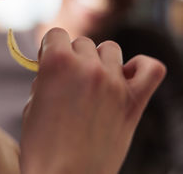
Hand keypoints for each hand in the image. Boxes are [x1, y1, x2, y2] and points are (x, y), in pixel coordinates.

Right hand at [20, 28, 165, 173]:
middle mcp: (88, 67)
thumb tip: (56, 67)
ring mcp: (114, 83)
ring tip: (94, 83)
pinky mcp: (134, 101)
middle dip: (73, 58)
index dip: (51, 48)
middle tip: (70, 81)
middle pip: (82, 42)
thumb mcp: (32, 106)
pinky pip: (151, 68)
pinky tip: (126, 78)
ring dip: (100, 61)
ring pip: (110, 49)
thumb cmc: (43, 148)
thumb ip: (46, 79)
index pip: (56, 34)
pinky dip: (140, 68)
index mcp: (57, 63)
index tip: (50, 62)